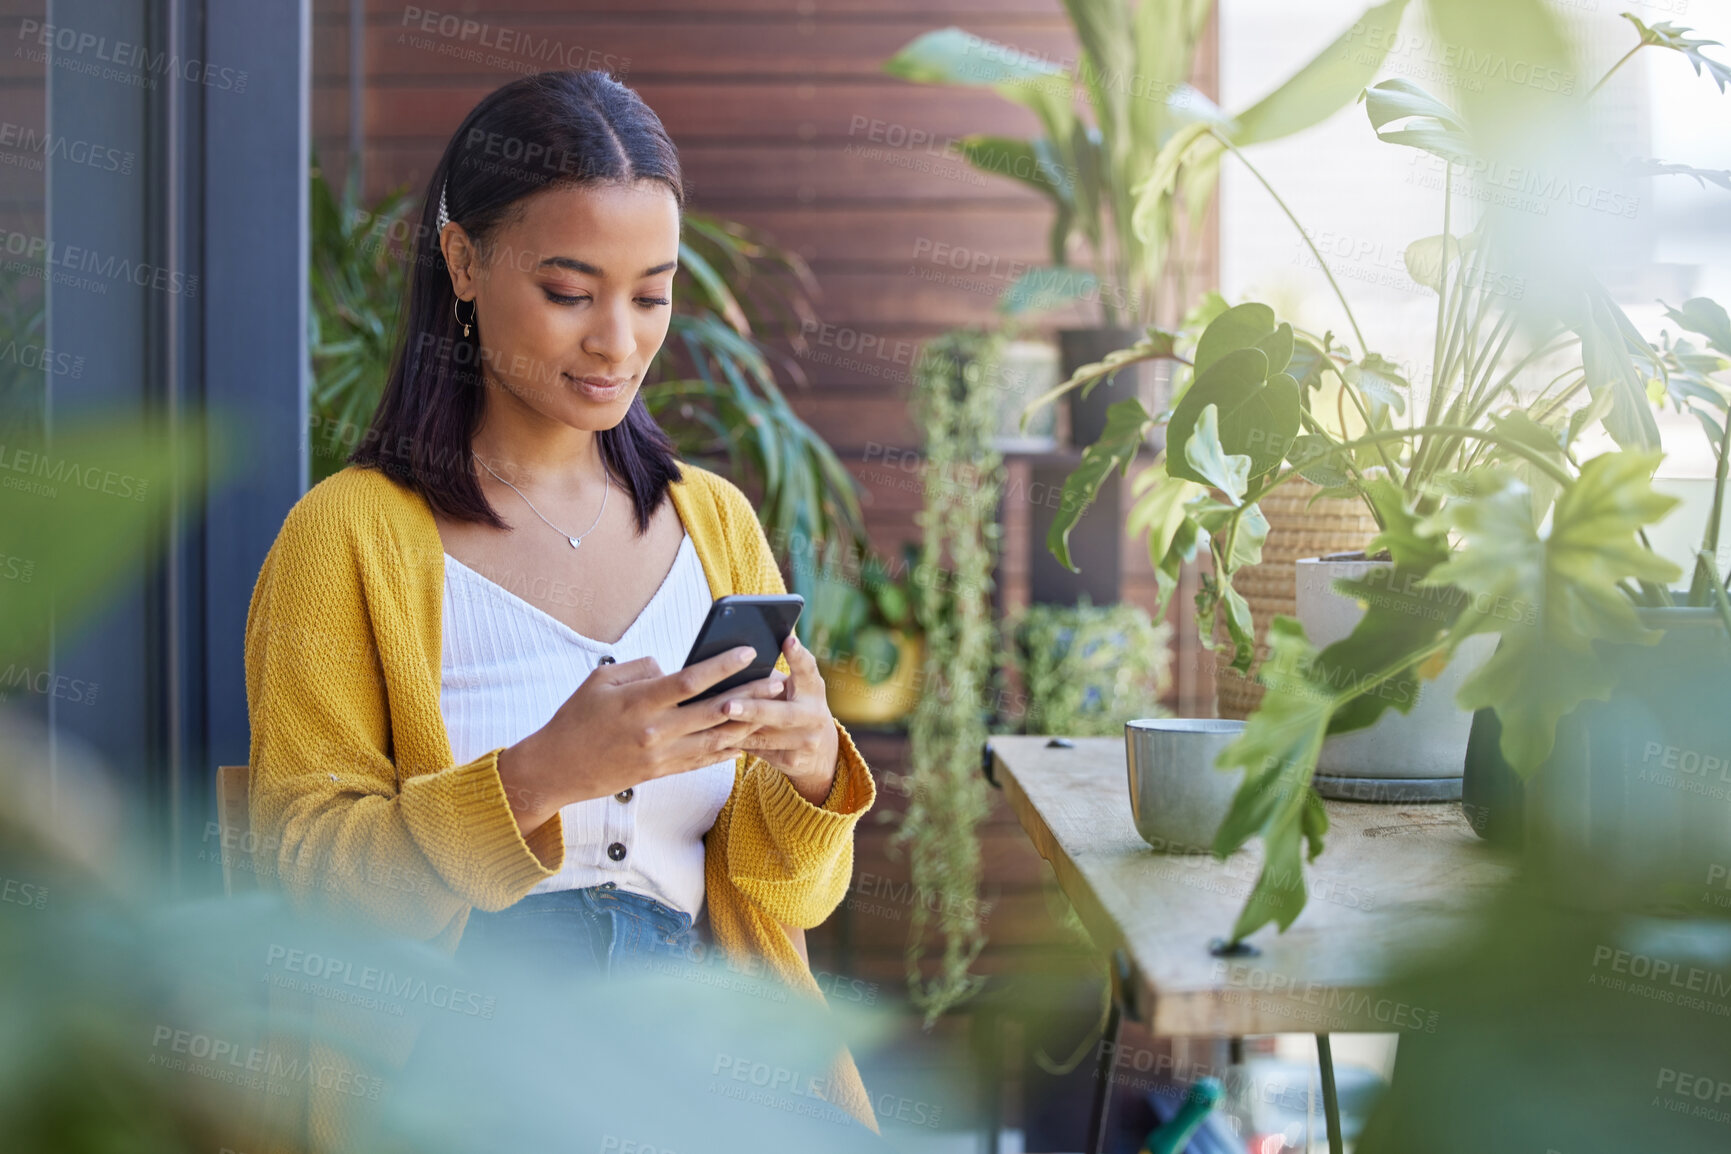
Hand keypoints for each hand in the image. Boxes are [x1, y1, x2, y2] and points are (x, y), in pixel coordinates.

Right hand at [496, 646, 788, 834]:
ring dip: (748, 723)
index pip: (688, 680)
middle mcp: (654, 731)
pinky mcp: (660, 772)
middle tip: (778, 680)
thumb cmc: (576, 717)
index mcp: (638, 702)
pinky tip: (747, 740)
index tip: (748, 652)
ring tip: (773, 709)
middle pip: (713, 710)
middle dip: (750, 694)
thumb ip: (641, 668)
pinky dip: (727, 750)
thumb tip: (672, 666)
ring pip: (715, 739)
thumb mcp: (600, 680)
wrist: (557, 768)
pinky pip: (702, 760)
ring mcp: (660, 755)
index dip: (721, 666)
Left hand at [716, 633, 839, 805]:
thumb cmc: (793, 704)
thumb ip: (768, 678)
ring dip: (734, 730)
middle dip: (753, 709)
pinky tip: (712, 740)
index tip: (787, 640)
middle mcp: (814, 714)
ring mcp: (806, 741)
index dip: (798, 655)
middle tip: (726, 705)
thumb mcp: (791, 689)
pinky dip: (734, 744)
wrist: (819, 749)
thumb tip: (728, 662)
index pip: (807, 669)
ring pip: (764, 736)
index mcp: (813, 688)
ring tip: (708, 724)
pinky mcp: (793, 761)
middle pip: (781, 713)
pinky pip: (758, 751)